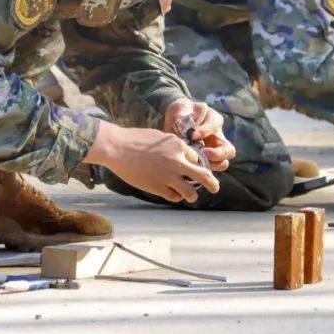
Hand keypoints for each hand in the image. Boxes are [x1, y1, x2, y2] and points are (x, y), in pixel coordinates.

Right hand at [84, 121, 219, 202]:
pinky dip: (176, 197)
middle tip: (215, 188)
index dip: (196, 164)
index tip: (195, 168)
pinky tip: (172, 194)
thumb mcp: (161, 137)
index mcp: (179, 146)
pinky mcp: (157, 187)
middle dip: (212, 183)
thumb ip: (174, 146)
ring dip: (192, 195)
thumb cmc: (136, 139)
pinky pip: (174, 197)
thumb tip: (184, 154)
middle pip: (204, 176)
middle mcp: (177, 161)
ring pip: (190, 192)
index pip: (198, 159)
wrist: (118, 148)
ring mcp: (168, 176)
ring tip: (191, 196)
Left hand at [162, 98, 233, 170]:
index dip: (206, 131)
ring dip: (212, 165)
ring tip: (197, 164)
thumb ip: (181, 111)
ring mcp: (213, 150)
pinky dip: (201, 171)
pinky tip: (189, 168)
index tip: (193, 135)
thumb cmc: (181, 111)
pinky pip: (210, 169)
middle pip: (228, 150)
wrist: (174, 122)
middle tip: (203, 153)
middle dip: (217, 154)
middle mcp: (218, 137)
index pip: (216, 125)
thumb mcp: (180, 107)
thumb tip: (180, 119)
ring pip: (223, 163)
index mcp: (214, 120)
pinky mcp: (205, 160)